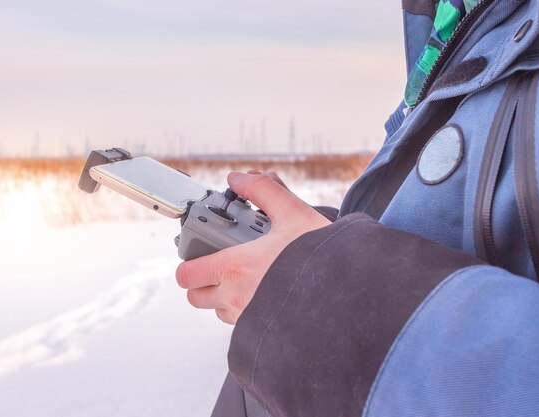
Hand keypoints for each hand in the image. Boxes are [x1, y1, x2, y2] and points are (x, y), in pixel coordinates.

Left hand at [175, 171, 330, 324]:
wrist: (352, 295)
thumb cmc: (322, 258)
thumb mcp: (294, 213)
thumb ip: (264, 190)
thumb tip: (240, 178)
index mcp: (234, 268)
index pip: (186, 275)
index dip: (189, 262)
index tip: (203, 253)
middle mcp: (236, 298)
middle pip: (197, 297)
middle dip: (204, 280)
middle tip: (224, 264)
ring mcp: (249, 320)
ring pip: (219, 312)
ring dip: (225, 296)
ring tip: (249, 277)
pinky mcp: (265, 334)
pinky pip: (242, 325)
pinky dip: (246, 311)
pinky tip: (268, 292)